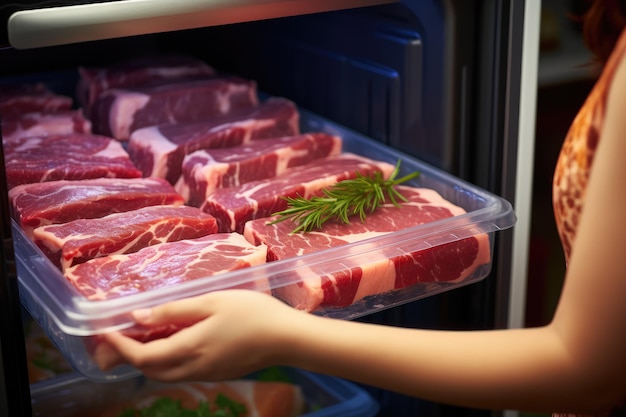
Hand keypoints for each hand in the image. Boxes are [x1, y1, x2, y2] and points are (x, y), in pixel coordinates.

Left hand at [96, 289, 302, 381]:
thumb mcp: (212, 302)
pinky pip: (180, 374)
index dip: (119, 346)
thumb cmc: (252, 312)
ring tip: (138, 342)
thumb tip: (138, 316)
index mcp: (189, 348)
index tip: (104, 332)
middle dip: (127, 357)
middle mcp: (193, 368)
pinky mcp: (217, 374)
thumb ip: (174, 311)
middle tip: (115, 340)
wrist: (286, 339)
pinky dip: (165, 363)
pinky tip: (169, 346)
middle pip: (149, 370)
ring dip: (146, 362)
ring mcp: (206, 374)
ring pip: (164, 375)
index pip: (142, 355)